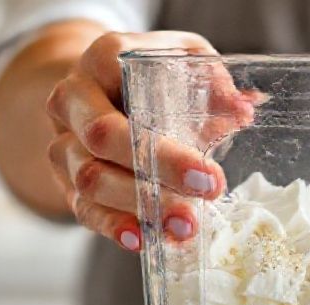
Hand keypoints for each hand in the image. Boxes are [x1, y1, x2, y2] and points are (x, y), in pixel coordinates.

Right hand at [45, 31, 253, 250]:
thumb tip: (244, 109)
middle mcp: (73, 99)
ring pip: (89, 179)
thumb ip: (213, 81)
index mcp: (104, 59)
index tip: (210, 173)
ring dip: (138, 207)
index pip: (124, 91)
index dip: (167, 138)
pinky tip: (141, 239)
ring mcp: (65, 143)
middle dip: (156, 173)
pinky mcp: (67, 182)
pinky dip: (112, 226)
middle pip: (102, 138)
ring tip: (184, 227)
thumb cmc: (154, 76)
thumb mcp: (186, 60)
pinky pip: (83, 208)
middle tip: (203, 197)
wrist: (101, 91)